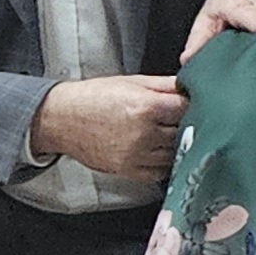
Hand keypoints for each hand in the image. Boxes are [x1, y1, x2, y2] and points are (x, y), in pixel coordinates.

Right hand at [28, 72, 185, 181]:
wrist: (62, 119)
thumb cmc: (94, 97)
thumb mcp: (133, 82)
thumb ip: (166, 85)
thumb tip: (192, 84)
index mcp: (146, 107)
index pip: (188, 109)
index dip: (193, 104)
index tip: (193, 103)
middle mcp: (143, 134)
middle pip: (185, 132)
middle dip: (188, 124)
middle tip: (185, 119)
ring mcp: (136, 156)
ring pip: (175, 153)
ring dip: (178, 144)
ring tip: (170, 133)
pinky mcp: (129, 170)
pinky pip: (160, 171)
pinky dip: (165, 162)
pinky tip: (160, 149)